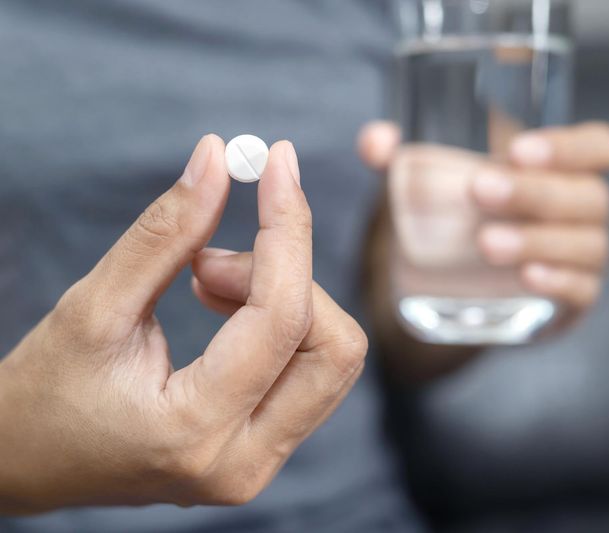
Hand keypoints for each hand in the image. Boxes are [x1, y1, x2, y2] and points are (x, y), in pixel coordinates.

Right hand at [0, 138, 366, 513]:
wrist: (30, 464)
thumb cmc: (45, 391)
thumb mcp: (95, 306)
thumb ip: (165, 232)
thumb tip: (218, 157)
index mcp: (193, 429)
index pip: (282, 317)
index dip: (288, 228)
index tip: (280, 163)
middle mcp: (243, 463)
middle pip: (334, 345)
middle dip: (288, 277)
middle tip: (210, 260)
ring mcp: (259, 467)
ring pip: (332, 357)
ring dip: (286, 298)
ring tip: (204, 281)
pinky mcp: (264, 452)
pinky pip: (311, 372)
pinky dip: (282, 322)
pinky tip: (226, 306)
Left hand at [358, 121, 608, 323]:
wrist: (455, 283)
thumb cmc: (459, 213)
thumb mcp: (430, 181)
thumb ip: (401, 157)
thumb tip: (376, 143)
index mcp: (564, 168)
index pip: (598, 146)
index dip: (569, 145)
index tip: (516, 150)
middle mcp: (584, 210)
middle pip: (588, 196)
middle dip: (535, 192)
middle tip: (480, 190)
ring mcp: (585, 257)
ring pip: (586, 244)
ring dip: (538, 240)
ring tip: (487, 243)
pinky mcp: (574, 300)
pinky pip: (582, 291)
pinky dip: (558, 282)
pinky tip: (527, 278)